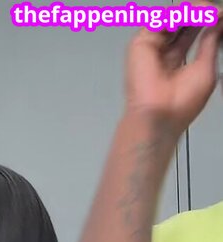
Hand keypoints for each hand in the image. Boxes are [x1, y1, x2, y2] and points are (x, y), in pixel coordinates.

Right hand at [125, 14, 222, 135]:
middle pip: (181, 22)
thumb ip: (210, 42)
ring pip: (170, 18)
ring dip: (187, 12)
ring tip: (202, 13)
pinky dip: (173, 16)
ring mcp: (152, 48)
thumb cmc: (180, 103)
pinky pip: (158, 20)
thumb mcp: (206, 69)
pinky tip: (186, 18)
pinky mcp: (141, 44)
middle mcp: (165, 53)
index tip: (219, 16)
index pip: (192, 32)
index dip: (205, 21)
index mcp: (179, 61)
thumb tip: (217, 21)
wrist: (161, 114)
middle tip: (211, 12)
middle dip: (197, 14)